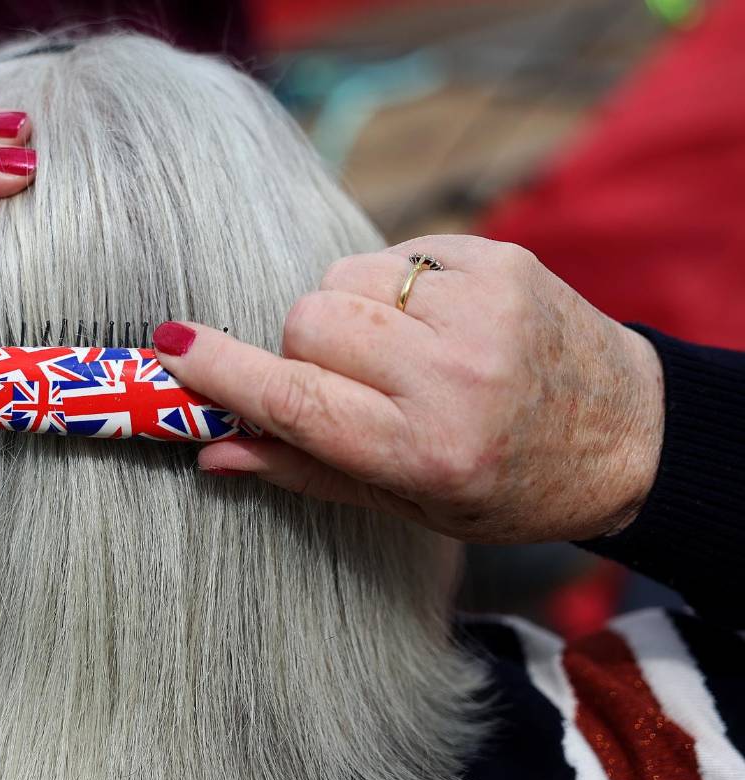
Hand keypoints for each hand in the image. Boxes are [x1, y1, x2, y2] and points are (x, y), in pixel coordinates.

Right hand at [153, 235, 664, 544]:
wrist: (629, 434)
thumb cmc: (505, 487)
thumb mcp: (407, 506)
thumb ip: (304, 471)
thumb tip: (211, 452)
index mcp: (425, 452)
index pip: (295, 399)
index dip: (223, 372)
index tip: (169, 346)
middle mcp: (454, 376)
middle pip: (309, 321)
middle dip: (307, 349)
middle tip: (353, 381)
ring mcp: (482, 308)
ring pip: (343, 279)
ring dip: (349, 312)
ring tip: (401, 349)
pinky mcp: (501, 259)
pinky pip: (394, 253)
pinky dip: (395, 286)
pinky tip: (438, 321)